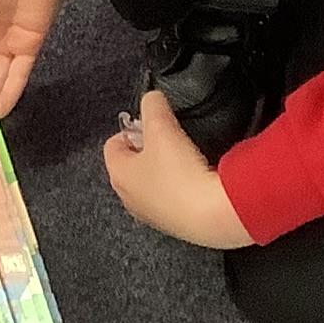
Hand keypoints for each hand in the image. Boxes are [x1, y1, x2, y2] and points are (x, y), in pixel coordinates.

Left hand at [103, 91, 251, 249]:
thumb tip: (152, 97)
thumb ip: (153, 105)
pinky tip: (197, 180)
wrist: (211, 215)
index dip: (130, 129)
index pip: (113, 144)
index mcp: (118, 174)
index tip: (149, 123)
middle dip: (149, 149)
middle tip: (168, 139)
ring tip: (186, 158)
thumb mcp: (161, 127)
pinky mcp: (175, 225)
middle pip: (132, 165)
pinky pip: (172, 199)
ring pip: (152, 183)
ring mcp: (152, 215)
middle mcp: (129, 198)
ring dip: (166, 169)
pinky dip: (181, 188)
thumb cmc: (179, 174)